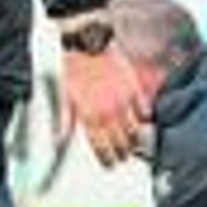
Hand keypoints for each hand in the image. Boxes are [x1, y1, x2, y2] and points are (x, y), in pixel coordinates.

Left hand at [60, 47, 147, 167]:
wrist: (86, 42)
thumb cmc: (74, 66)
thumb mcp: (65, 94)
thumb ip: (66, 118)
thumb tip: (60, 137)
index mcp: (88, 114)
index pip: (100, 146)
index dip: (106, 158)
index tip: (109, 164)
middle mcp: (106, 111)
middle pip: (120, 143)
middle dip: (122, 153)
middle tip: (122, 157)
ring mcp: (122, 100)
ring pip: (135, 130)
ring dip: (135, 141)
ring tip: (134, 145)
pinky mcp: (133, 88)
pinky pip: (145, 110)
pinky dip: (146, 118)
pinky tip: (144, 121)